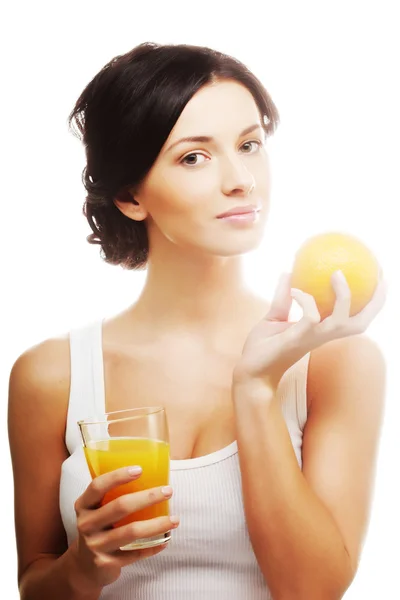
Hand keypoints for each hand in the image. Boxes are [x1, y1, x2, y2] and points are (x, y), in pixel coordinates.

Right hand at [71, 467, 178, 590]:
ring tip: (175, 519)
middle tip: (168, 491)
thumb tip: (150, 475)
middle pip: (120, 506)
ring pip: (132, 531)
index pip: (98, 486)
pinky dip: (153, 546)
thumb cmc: (98, 527)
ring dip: (157, 524)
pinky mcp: (106, 563)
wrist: (83, 567)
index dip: (118, 476)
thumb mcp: (96, 510)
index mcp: (83, 505)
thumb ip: (112, 495)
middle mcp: (86, 524)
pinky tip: (165, 540)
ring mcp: (96, 545)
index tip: (140, 469)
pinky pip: (135, 553)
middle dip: (148, 497)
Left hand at [233, 270, 386, 390]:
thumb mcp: (275, 317)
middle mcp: (322, 336)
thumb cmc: (263, 348)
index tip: (379, 280)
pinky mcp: (296, 339)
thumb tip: (288, 272)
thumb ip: (283, 297)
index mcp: (322, 331)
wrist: (250, 370)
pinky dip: (305, 299)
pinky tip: (295, 289)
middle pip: (360, 323)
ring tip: (337, 273)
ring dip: (343, 296)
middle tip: (379, 278)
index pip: (355, 318)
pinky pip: (309, 316)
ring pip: (340, 321)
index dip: (372, 302)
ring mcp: (311, 339)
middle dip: (375, 302)